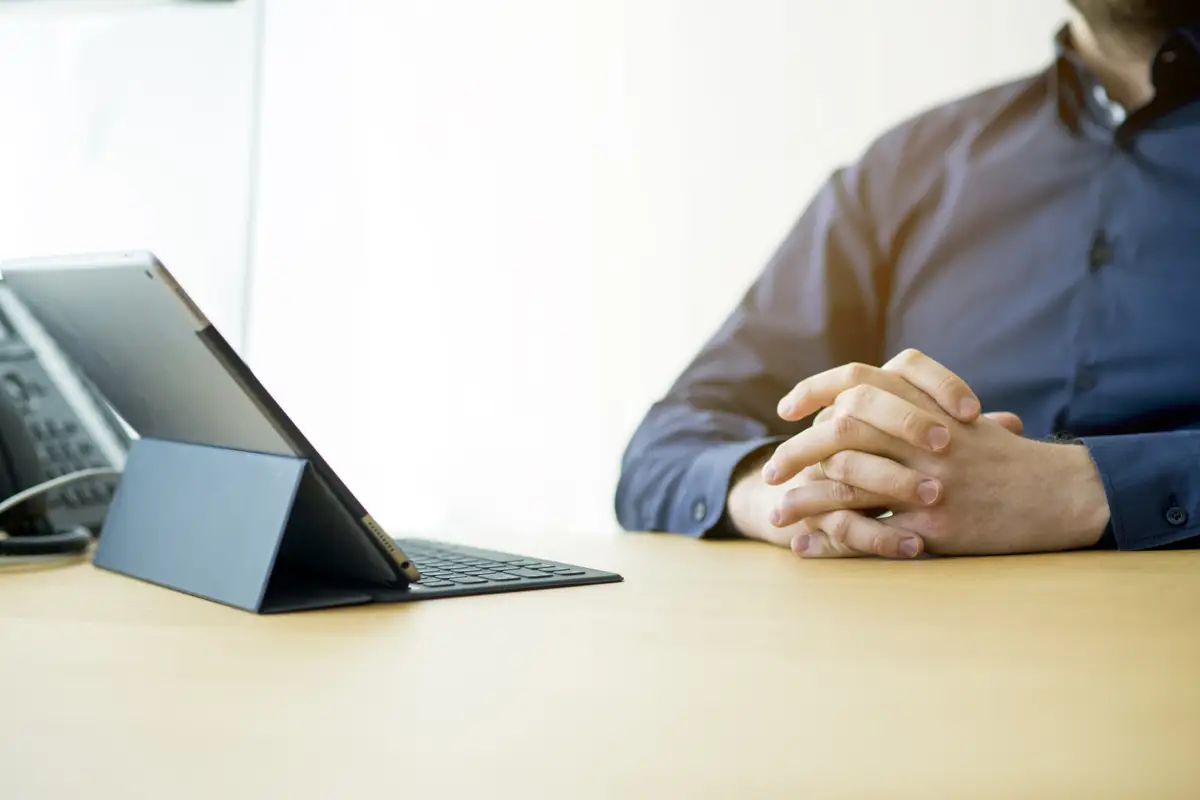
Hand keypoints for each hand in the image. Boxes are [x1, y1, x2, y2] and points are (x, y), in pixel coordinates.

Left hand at [764, 352, 1110, 555]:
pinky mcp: (935, 521)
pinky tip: (807, 543)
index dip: (814, 390)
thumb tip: (855, 407)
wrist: (1061, 494)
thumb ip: (913, 407)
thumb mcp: (960, 420)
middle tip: (771, 472)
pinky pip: (871, 527)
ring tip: (776, 514)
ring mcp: (928, 477)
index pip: (857, 379)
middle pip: (841, 428)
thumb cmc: (1006, 459)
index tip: (786, 409)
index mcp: (926, 403)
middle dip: (796, 450)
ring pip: (847, 477)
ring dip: (804, 497)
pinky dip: (832, 536)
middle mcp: (924, 434)